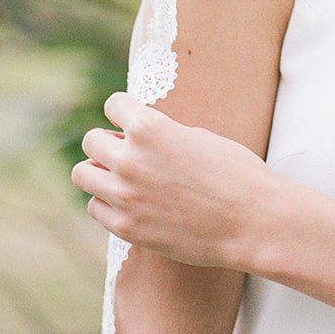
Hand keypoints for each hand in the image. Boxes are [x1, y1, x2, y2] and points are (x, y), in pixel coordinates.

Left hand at [70, 91, 272, 269]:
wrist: (251, 222)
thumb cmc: (235, 174)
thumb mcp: (198, 138)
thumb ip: (161, 134)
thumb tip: (136, 137)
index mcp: (150, 129)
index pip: (113, 105)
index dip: (125, 111)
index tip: (132, 120)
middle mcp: (130, 160)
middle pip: (91, 140)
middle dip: (108, 142)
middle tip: (128, 151)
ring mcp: (125, 196)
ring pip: (83, 174)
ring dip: (100, 171)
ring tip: (122, 176)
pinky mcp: (126, 227)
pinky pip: (95, 207)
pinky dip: (107, 202)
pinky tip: (130, 202)